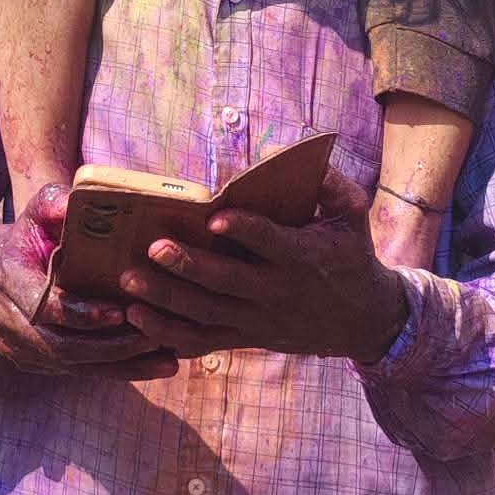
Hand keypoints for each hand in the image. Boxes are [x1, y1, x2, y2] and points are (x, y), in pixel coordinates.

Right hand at [0, 185, 178, 379]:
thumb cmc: (26, 237)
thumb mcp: (35, 213)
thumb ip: (53, 204)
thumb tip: (72, 204)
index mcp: (8, 280)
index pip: (43, 308)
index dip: (80, 314)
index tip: (119, 312)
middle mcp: (8, 322)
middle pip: (61, 347)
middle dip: (109, 346)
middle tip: (154, 336)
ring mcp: (20, 349)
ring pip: (73, 366)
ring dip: (121, 364)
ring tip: (165, 357)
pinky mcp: (37, 364)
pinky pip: (80, 373)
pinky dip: (119, 371)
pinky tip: (155, 366)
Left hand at [118, 169, 408, 365]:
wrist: (364, 320)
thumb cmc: (351, 254)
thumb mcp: (353, 213)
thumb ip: (327, 181)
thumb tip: (287, 153)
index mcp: (303, 257)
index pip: (272, 243)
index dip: (246, 230)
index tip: (215, 217)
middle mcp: (277, 292)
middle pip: (227, 282)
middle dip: (188, 266)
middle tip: (153, 248)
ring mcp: (259, 320)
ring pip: (207, 315)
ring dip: (166, 300)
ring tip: (130, 282)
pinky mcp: (247, 338)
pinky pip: (204, 342)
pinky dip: (169, 334)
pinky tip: (137, 319)